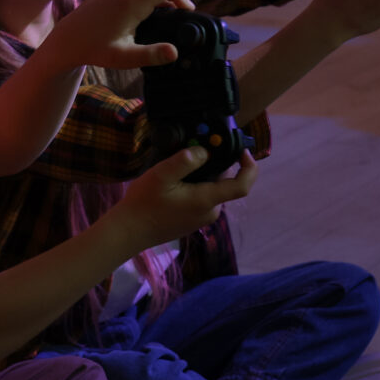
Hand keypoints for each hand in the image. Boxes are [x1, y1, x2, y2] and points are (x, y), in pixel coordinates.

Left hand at [43, 0, 192, 70]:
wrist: (69, 38)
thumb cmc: (96, 49)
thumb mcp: (124, 58)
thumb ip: (151, 55)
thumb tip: (174, 53)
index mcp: (130, 2)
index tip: (186, 11)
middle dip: (169, 5)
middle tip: (169, 27)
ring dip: (155, 3)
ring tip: (152, 25)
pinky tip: (138, 18)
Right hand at [110, 145, 257, 247]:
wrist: (129, 231)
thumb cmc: (144, 203)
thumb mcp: (161, 175)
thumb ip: (185, 160)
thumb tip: (204, 151)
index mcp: (207, 200)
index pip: (242, 185)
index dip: (249, 166)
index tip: (242, 149)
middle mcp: (209, 212)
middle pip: (225, 183)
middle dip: (216, 164)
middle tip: (196, 148)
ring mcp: (201, 218)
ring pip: (212, 189)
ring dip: (203, 174)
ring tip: (179, 164)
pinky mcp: (192, 220)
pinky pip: (202, 198)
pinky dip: (195, 185)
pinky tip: (175, 181)